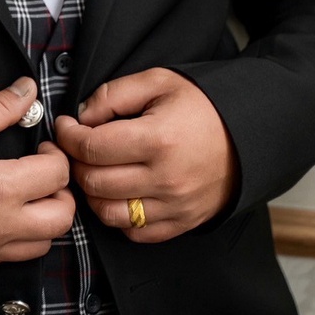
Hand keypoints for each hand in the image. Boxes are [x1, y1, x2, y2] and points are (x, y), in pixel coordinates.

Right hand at [0, 78, 74, 267]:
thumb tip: (29, 91)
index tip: (41, 145)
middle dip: (62, 193)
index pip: (57, 175)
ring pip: (40, 247)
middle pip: (61, 221)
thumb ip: (0, 105)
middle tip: (45, 173)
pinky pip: (8, 258)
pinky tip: (0, 214)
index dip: (56, 154)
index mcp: (0, 188)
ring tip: (27, 195)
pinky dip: (17, 238)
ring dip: (44, 220)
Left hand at [55, 68, 238, 242]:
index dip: (68, 136)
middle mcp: (164, 179)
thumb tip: (81, 116)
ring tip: (94, 170)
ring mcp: (174, 206)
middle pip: (94, 182)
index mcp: (157, 140)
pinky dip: (117, 216)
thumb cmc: (202, 106)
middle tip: (77, 147)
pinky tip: (118, 192)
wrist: (248, 134)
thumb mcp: (158, 82)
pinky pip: (134, 232)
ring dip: (91, 193)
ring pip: (108, 213)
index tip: (65, 126)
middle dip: (75, 162)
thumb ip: (114, 94)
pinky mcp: (182, 222)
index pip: (91, 147)